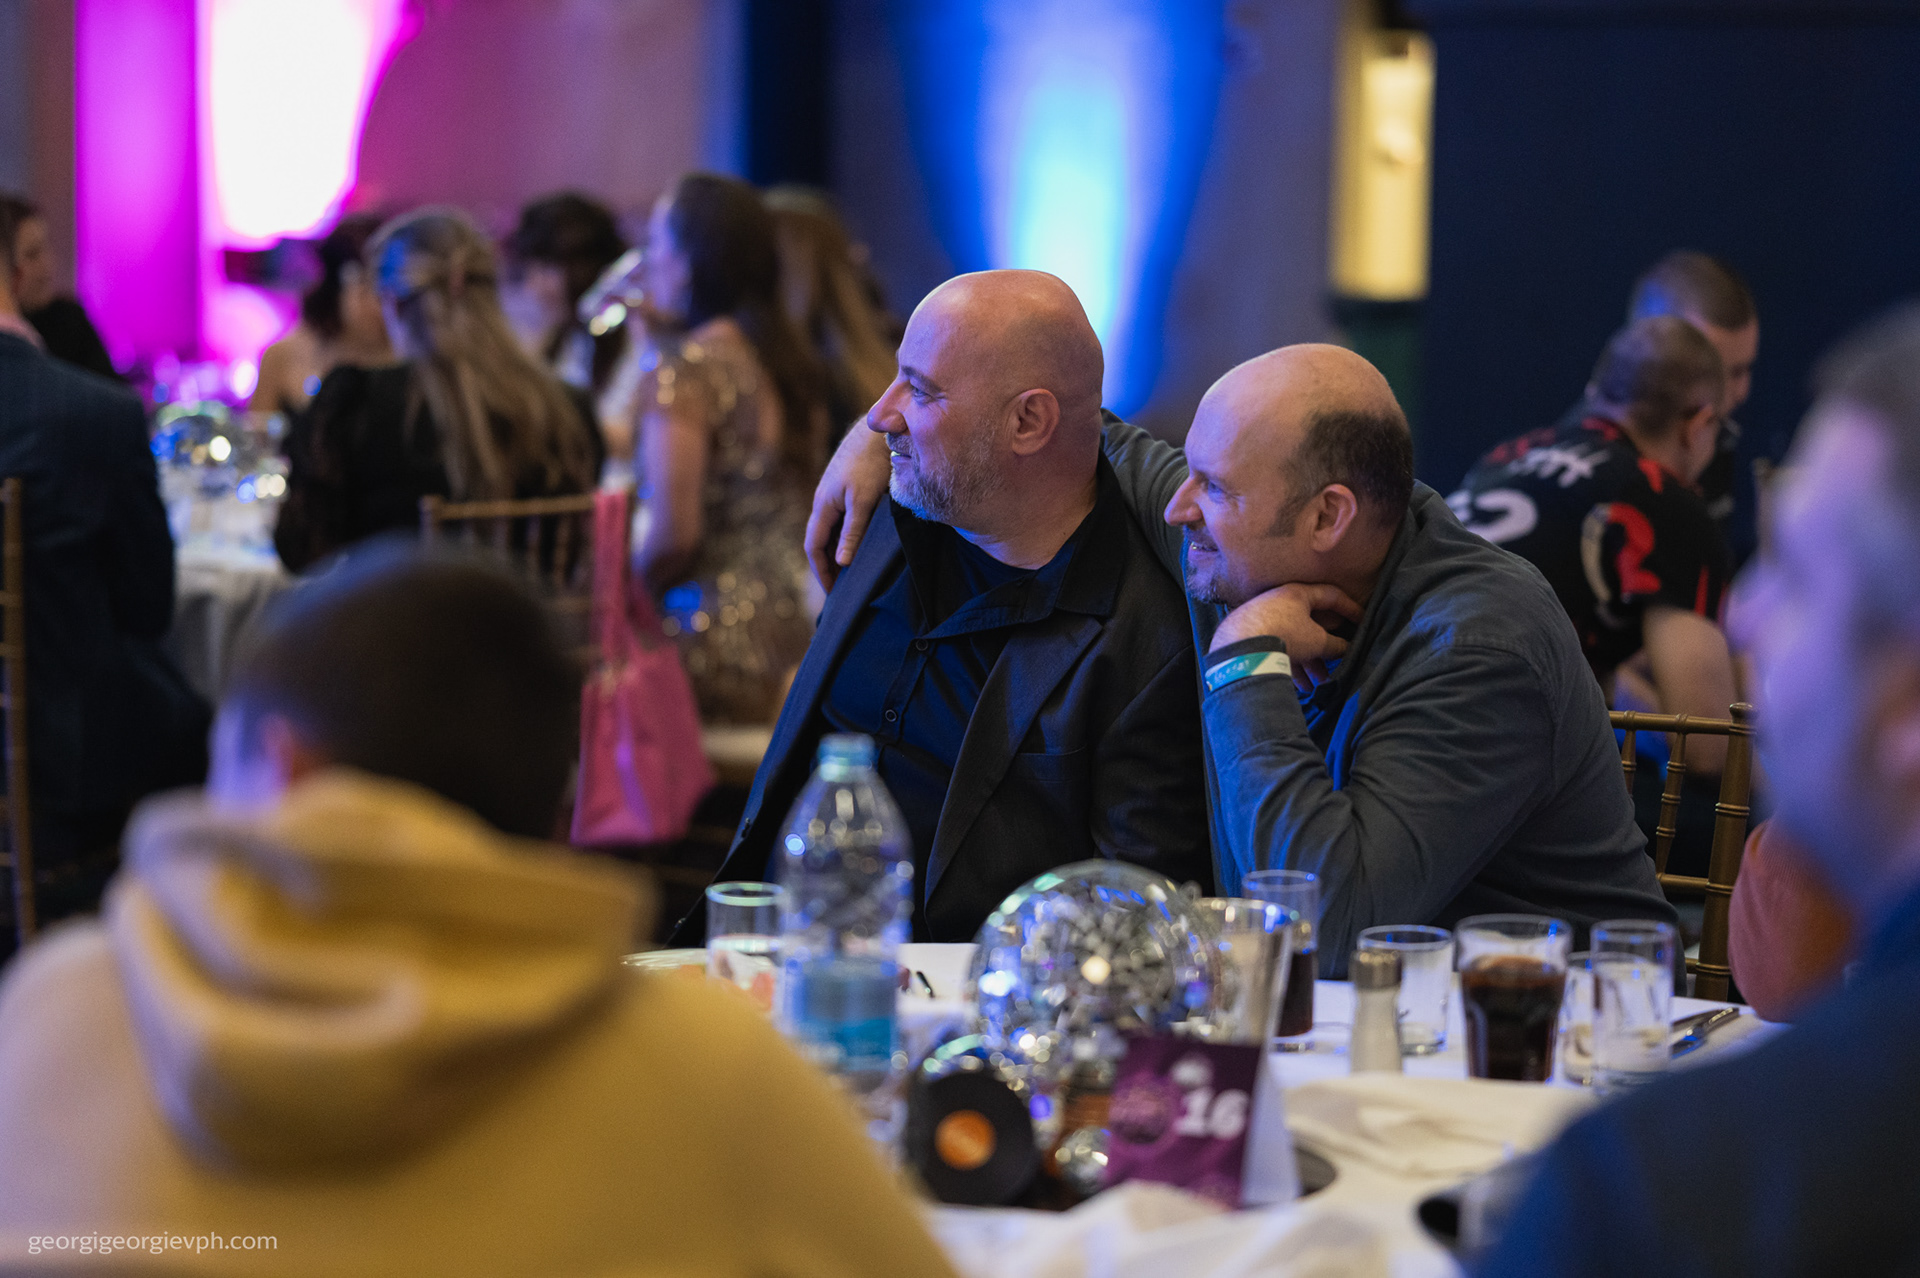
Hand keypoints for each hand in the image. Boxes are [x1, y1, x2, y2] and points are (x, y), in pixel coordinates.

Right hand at [804, 426, 891, 588]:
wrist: (879, 429)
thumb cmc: (871, 463)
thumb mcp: (864, 501)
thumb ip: (853, 532)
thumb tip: (841, 562)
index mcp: (823, 505)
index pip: (814, 546)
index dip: (821, 570)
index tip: (833, 592)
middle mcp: (823, 500)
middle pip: (819, 539)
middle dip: (826, 564)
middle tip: (841, 588)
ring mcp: (834, 492)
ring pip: (830, 528)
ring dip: (836, 549)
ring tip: (849, 570)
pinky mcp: (846, 486)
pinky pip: (840, 518)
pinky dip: (845, 535)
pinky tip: (859, 542)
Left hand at [1211, 583, 1363, 692]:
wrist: (1239, 649)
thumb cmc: (1284, 635)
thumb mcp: (1317, 641)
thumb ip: (1336, 644)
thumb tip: (1346, 648)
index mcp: (1297, 594)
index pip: (1332, 595)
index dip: (1351, 608)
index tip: (1363, 622)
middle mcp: (1279, 602)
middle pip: (1311, 623)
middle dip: (1326, 646)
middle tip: (1337, 661)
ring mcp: (1262, 619)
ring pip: (1294, 640)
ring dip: (1309, 662)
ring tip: (1318, 683)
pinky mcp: (1250, 637)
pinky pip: (1276, 649)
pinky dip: (1290, 665)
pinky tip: (1299, 685)